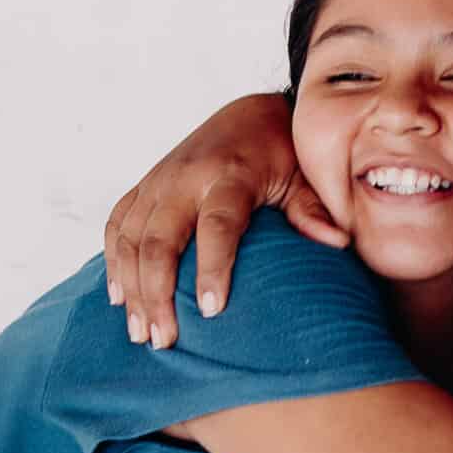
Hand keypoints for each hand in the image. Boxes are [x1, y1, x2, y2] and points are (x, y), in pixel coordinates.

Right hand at [103, 93, 345, 350]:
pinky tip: (119, 296)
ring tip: (140, 332)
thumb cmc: (283, 153)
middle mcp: (186, 176)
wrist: (251, 113)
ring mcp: (160, 180)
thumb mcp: (304, 177)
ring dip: (131, 286)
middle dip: (156, 292)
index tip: (212, 311)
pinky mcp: (145, 185)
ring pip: (130, 236)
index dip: (213, 267)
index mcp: (231, 173)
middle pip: (159, 238)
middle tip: (163, 339)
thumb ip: (313, 209)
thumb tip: (339, 241)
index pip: (218, 224)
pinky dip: (114, 259)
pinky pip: (118, 223)